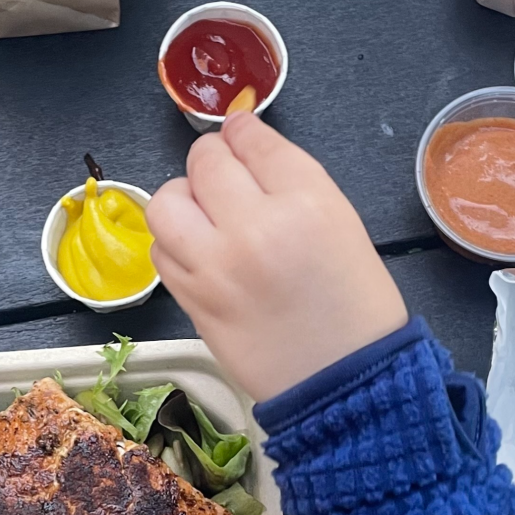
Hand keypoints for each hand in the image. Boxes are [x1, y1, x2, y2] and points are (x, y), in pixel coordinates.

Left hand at [145, 112, 407, 402]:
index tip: (240, 136)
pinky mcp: (192, 301)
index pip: (252, 139)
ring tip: (202, 214)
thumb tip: (245, 144)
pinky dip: (173, 243)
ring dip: (181, 199)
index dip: (242, 132)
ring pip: (167, 202)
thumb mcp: (343, 223)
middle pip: (206, 161)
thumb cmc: (354, 306)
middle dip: (212, 161)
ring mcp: (216, 265)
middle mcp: (256, 227)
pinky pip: (161, 251)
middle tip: (224, 177)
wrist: (343, 382)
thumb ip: (291, 180)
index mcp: (306, 201)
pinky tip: (198, 252)